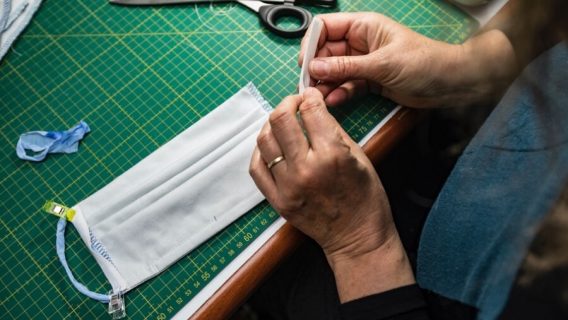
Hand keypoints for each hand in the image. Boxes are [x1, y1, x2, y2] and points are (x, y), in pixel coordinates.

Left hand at [249, 88, 413, 300]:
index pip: (310, 110)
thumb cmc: (365, 197)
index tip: (310, 95)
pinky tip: (271, 146)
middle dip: (287, 103)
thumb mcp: (359, 156)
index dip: (309, 96)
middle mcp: (305, 168)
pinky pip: (256, 167)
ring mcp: (287, 186)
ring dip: (272, 125)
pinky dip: (260, 151)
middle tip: (294, 104)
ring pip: (264, 141)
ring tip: (282, 124)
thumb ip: (333, 129)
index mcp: (332, 154)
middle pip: (280, 120)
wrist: (357, 236)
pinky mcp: (277, 200)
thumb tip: (313, 107)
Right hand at [299, 12, 515, 107]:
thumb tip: (315, 68)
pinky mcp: (368, 81)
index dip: (312, 43)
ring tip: (318, 98)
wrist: (449, 84)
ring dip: (325, 84)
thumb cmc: (424, 63)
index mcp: (363, 26)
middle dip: (316, 69)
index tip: (306, 62)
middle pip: (325, 52)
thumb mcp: (381, 63)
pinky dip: (339, 93)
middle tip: (308, 86)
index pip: (326, 27)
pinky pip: (346, 85)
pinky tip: (334, 101)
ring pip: (334, 71)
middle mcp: (360, 42)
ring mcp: (363, 63)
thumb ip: (346, 67)